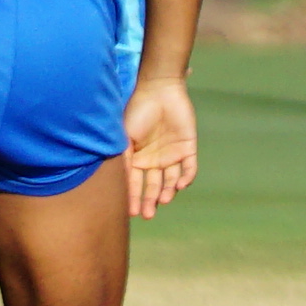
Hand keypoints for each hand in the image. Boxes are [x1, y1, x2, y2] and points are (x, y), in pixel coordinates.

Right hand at [120, 76, 200, 218]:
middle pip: (153, 186)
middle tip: (148, 215)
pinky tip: (180, 185)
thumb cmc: (137, 112)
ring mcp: (171, 155)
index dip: (133, 198)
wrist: (159, 90)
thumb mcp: (124, 137)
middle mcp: (154, 160)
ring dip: (167, 192)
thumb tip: (116, 185)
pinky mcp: (187, 149)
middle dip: (150, 201)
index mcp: (137, 158)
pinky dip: (186, 178)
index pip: (134, 183)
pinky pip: (189, 168)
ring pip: (171, 181)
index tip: (131, 213)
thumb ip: (123, 159)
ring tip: (164, 199)